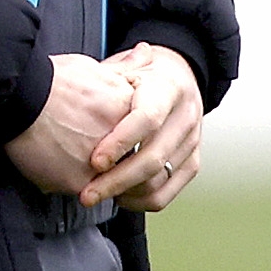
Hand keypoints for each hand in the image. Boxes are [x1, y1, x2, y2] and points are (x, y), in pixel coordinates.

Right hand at [5, 51, 139, 196]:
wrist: (20, 95)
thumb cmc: (53, 79)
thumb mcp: (96, 67)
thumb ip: (125, 69)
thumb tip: (146, 52)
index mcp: (131, 114)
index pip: (138, 138)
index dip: (119, 138)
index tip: (96, 131)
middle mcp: (123, 142)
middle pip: (123, 161)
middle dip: (106, 158)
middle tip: (76, 142)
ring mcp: (102, 165)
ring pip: (103, 181)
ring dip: (87, 172)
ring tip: (61, 151)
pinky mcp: (79, 182)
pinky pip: (78, 190)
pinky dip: (61, 179)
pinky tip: (48, 160)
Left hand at [80, 41, 205, 212]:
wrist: (177, 78)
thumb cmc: (140, 76)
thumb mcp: (124, 68)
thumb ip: (106, 79)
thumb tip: (77, 84)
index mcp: (168, 88)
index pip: (148, 119)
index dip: (121, 142)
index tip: (95, 161)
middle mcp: (186, 115)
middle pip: (153, 158)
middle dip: (116, 181)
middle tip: (86, 193)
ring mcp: (192, 141)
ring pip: (159, 181)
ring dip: (125, 193)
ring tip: (97, 194)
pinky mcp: (192, 162)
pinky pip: (166, 193)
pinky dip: (140, 202)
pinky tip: (118, 197)